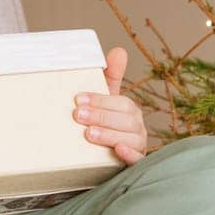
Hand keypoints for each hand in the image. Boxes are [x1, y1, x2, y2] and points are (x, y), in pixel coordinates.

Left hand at [73, 46, 148, 164]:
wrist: (95, 161)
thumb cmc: (102, 126)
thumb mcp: (103, 102)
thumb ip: (109, 78)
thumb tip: (119, 50)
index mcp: (129, 110)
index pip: (120, 102)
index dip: (100, 100)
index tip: (78, 100)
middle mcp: (136, 127)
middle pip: (126, 119)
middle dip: (101, 116)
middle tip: (77, 115)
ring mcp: (137, 146)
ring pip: (131, 138)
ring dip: (109, 134)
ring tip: (89, 134)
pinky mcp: (134, 164)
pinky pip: (137, 159)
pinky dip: (129, 154)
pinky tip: (118, 150)